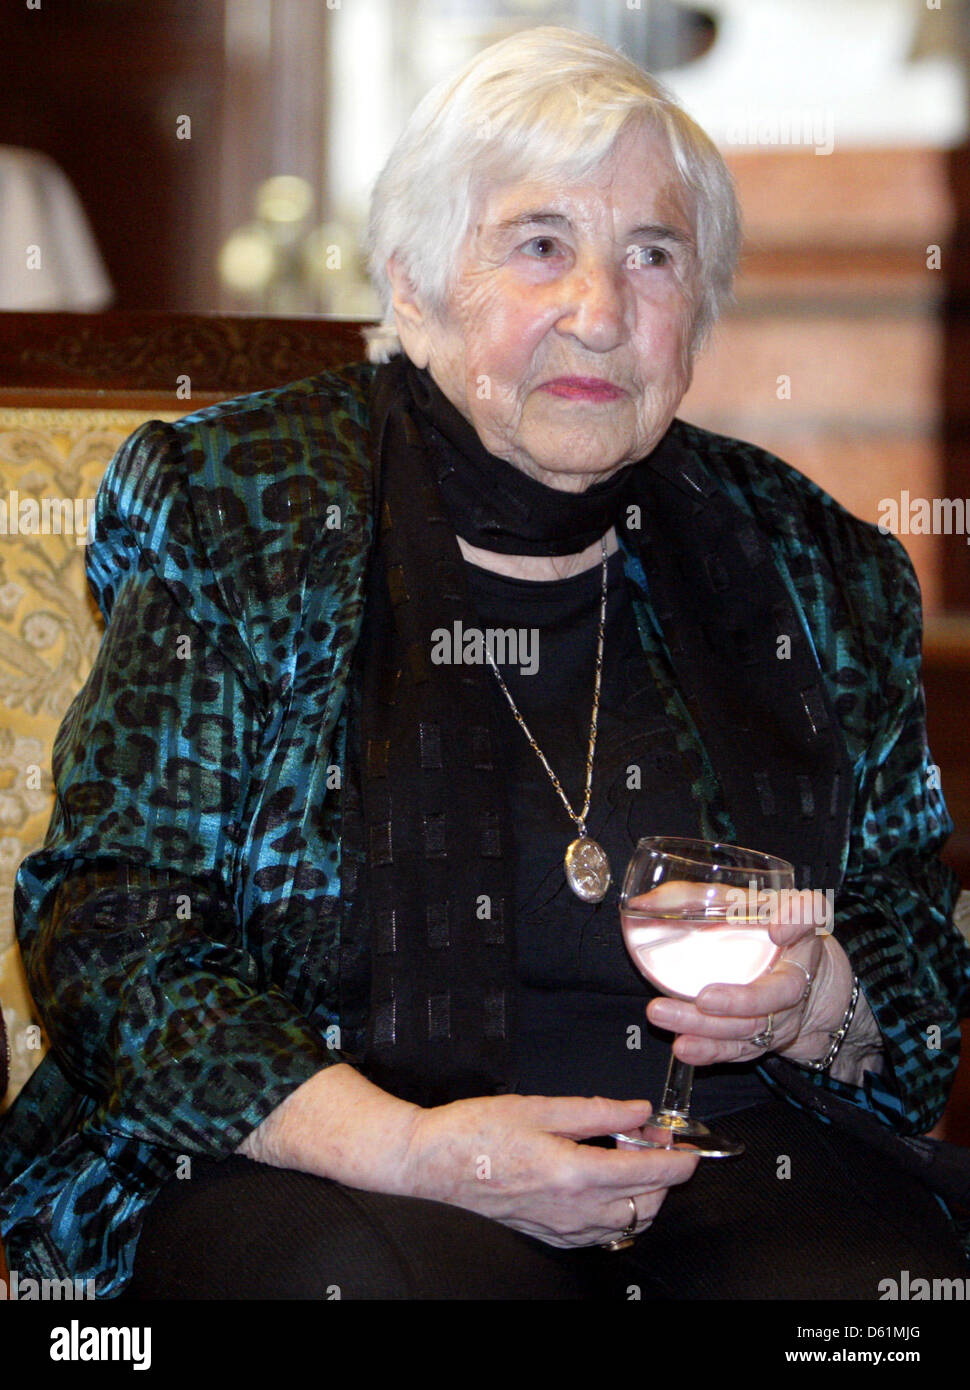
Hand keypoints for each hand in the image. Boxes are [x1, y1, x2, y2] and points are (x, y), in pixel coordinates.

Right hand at [240, 1064, 697, 1248]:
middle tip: (652, 1140)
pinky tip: (603, 1187)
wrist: (429, 1163)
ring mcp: (560, 1228)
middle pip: (645, 1202)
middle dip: (662, 1174)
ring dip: (641, 1195)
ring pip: (627, 1223)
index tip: (688, 1149)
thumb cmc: (474, 1130)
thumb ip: (596, 1111)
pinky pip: (600, 1235)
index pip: (647, 1174)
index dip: (678, 1161)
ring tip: (626, 1159)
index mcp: (572, 1171)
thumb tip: (638, 1111)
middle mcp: (572, 1209)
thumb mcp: (539, 1106)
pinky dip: (616, 1214)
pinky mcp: (549, 1236)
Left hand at [646, 888, 851, 1065]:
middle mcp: (797, 974)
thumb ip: (697, 896)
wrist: (808, 985)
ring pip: (752, 1026)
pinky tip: (684, 1047)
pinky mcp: (763, 1040)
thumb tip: (644, 903)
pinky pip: (739, 1049)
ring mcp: (782, 1014)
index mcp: (798, 931)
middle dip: (742, 999)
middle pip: (780, 992)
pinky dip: (710, 1051)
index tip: (777, 929)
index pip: (808, 917)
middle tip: (705, 998)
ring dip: (709, 1027)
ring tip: (665, 1014)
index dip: (796, 921)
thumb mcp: (741, 905)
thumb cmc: (763, 933)